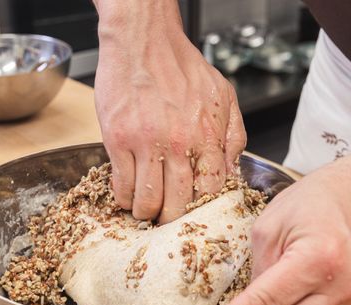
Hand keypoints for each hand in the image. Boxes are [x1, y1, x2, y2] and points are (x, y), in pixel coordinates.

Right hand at [94, 1, 244, 223]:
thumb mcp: (223, 96)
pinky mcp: (117, 140)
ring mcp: (145, 144)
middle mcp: (178, 144)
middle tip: (167, 219)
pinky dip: (124, 197)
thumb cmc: (182, 66)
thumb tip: (233, 173)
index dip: (202, 210)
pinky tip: (128, 194)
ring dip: (146, 212)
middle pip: (178, 205)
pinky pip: (121, 185)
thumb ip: (233, 136)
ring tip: (145, 209)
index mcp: (206, 135)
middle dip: (173, 219)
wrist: (144, 39)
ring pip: (147, 201)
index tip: (195, 214)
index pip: (210, 191)